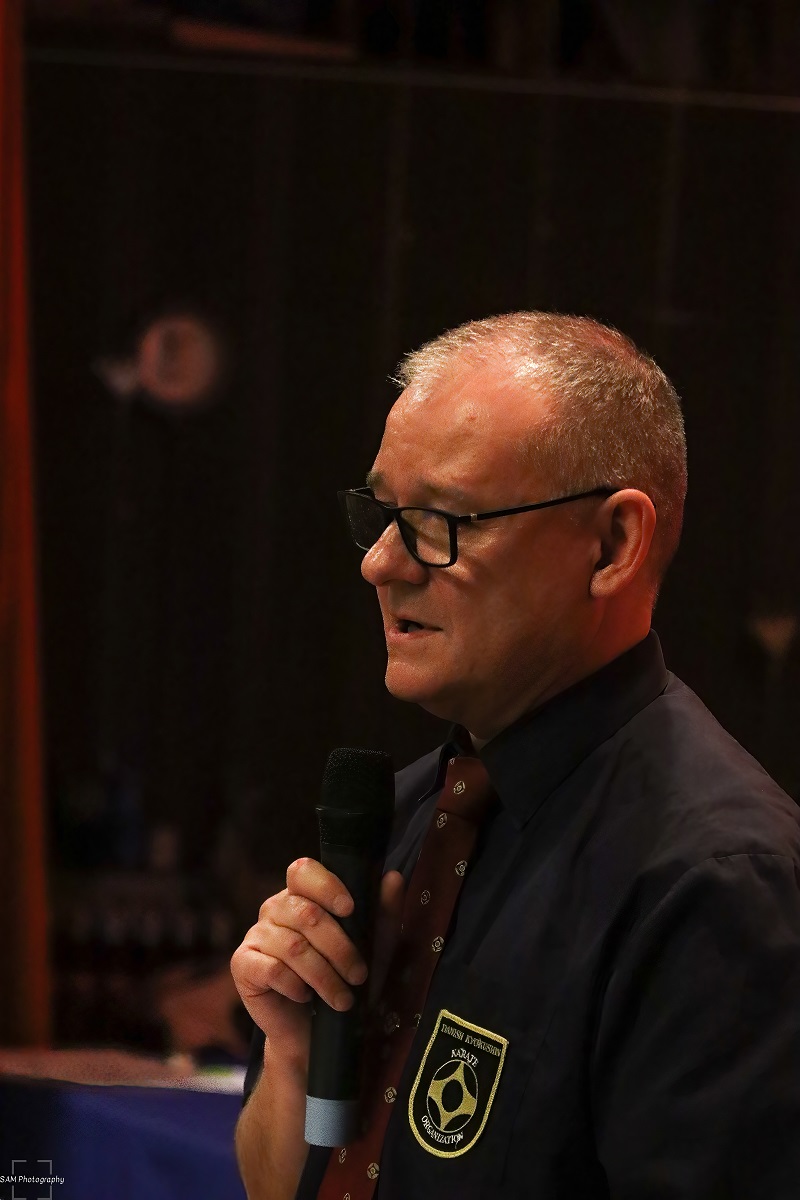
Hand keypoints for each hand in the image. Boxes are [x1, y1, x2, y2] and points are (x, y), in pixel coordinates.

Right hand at [230, 860, 404, 1070]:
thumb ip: (382, 913)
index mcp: (302, 895)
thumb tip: (394, 877)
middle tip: (359, 975)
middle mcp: (275, 908)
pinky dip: (295, 986)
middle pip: (306, 914)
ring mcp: (256, 935)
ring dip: (324, 976)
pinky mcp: (242, 965)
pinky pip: (271, 969)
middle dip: (340, 948)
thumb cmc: (343, 982)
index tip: (350, 909)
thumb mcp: (373, 949)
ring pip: (293, 946)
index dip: (326, 885)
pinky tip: (305, 997)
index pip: (303, 871)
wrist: (314, 1034)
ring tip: (343, 998)